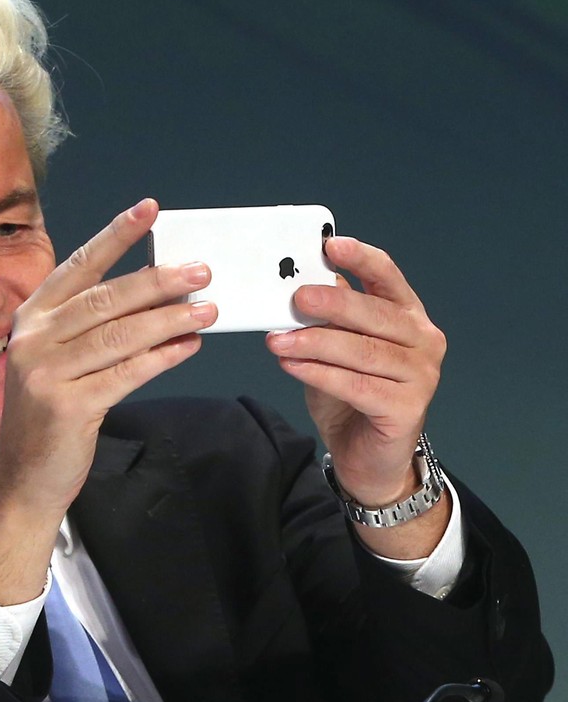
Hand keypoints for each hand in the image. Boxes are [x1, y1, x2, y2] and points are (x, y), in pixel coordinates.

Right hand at [0, 198, 216, 602]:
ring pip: (119, 334)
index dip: (115, 236)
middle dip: (158, 281)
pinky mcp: (67, 405)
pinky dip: (162, 357)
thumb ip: (93, 327)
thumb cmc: (51, 414)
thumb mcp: (60, 360)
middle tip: (202, 272)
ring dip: (169, 319)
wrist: (25, 477)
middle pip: (105, 299)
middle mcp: (32, 339)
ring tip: (208, 309)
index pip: (79, 266)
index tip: (149, 211)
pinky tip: (189, 345)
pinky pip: (126, 373)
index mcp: (31, 318)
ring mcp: (46, 372)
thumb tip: (158, 292)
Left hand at [265, 236, 447, 544]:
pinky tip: (291, 365)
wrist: (368, 456)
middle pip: (375, 314)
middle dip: (333, 303)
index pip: (388, 278)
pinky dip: (320, 373)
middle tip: (295, 298)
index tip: (331, 245)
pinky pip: (357, 385)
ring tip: (277, 340)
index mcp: (407, 317)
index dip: (362, 259)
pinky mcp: (407, 408)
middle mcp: (423, 341)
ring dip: (317, 343)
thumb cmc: (352, 394)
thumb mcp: (336, 348)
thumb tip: (298, 283)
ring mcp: (421, 375)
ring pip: (364, 351)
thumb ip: (327, 319)